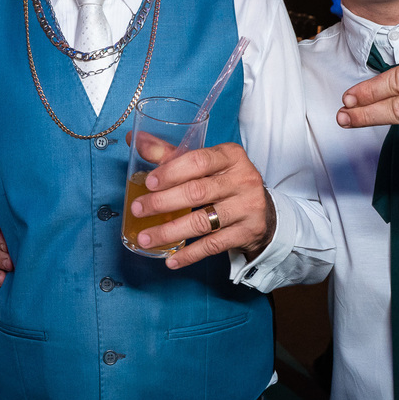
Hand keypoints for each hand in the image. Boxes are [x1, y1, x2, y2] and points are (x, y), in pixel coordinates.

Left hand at [128, 135, 274, 269]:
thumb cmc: (224, 181)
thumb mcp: (205, 163)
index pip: (199, 160)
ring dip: (169, 231)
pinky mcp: (247, 232)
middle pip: (197, 192)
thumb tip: (136, 140)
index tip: (148, 183)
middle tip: (138, 210)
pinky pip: (213, 245)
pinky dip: (190, 254)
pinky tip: (171, 259)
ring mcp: (247, 207)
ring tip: (145, 238)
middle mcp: (243, 179)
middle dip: (162, 202)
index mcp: (231, 156)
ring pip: (202, 222)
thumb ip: (171, 154)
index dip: (171, 172)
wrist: (262, 209)